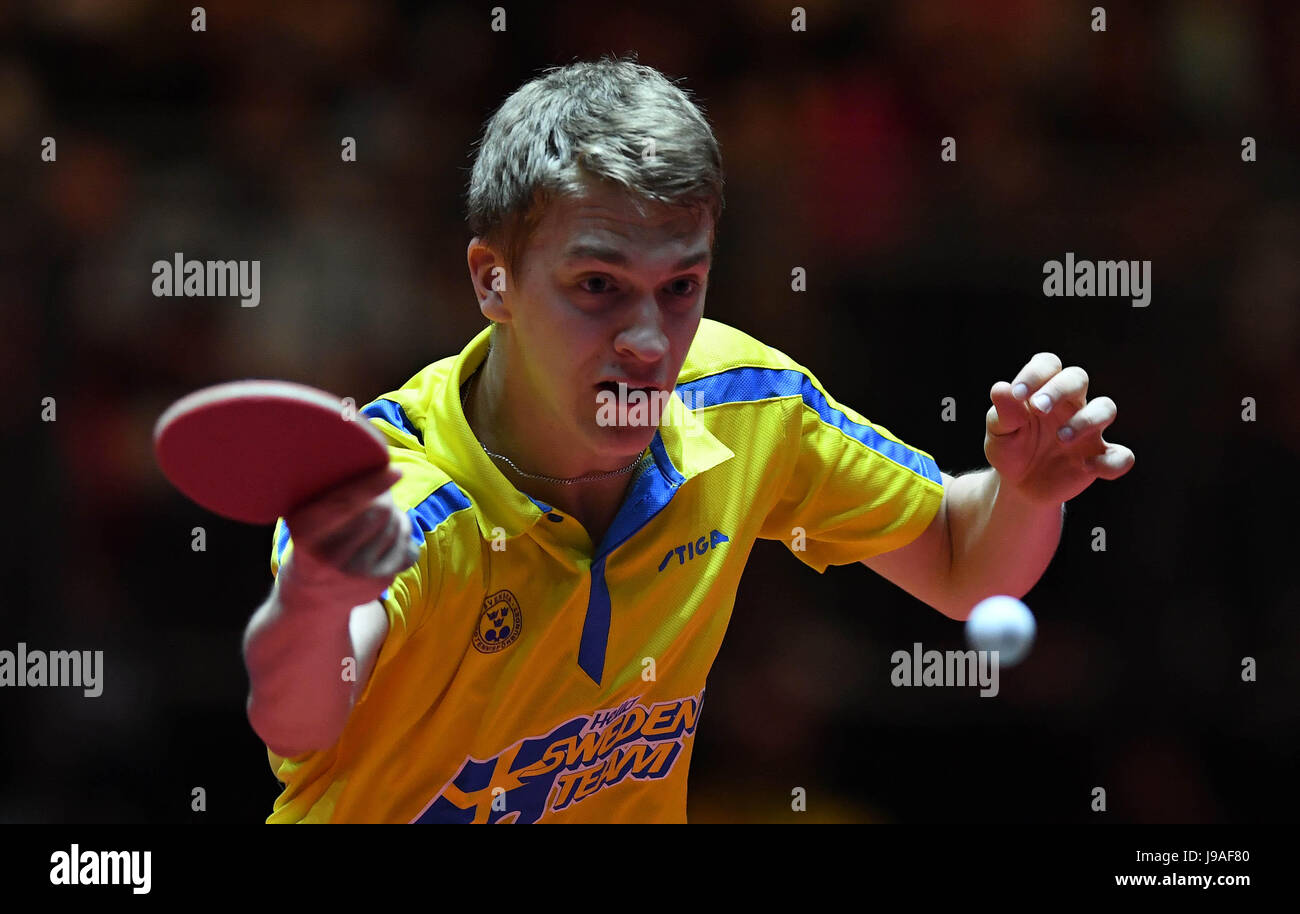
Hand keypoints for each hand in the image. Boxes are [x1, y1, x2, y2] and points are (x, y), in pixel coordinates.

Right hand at [276, 465, 418, 612]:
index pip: (346, 503)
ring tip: (384, 512)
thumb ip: (327, 497)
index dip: (373, 485)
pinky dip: (405, 532)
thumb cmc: (309, 545)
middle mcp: (331, 556)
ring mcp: (358, 573)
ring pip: (395, 527)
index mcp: (307, 534)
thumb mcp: (302, 521)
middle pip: (378, 512)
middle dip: (385, 496)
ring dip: (397, 514)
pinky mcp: (379, 583)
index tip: (395, 470)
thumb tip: (371, 461)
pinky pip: (407, 546)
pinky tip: (393, 530)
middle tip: (381, 493)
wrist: (310, 601)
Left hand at [984, 353, 1134, 505]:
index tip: (1017, 393)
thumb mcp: (999, 432)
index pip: (1048, 364)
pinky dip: (1110, 461)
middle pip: (1078, 377)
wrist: (1018, 485)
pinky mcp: (1100, 458)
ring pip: (1106, 408)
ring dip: (1086, 420)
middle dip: (1060, 389)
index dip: (1036, 373)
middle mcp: (1071, 404)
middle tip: (1039, 408)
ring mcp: (1088, 431)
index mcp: (1043, 391)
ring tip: (1061, 437)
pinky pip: (1122, 456)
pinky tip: (1084, 466)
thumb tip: (1001, 388)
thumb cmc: (1010, 449)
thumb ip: (1003, 412)